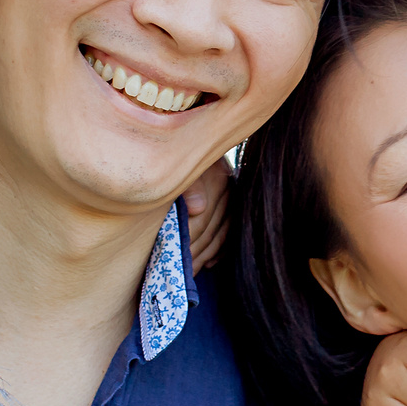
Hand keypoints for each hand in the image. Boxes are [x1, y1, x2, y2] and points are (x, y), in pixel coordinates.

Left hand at [182, 158, 231, 276]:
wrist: (193, 135)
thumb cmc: (176, 150)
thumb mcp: (181, 165)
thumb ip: (187, 184)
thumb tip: (198, 208)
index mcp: (216, 178)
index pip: (203, 219)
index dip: (188, 239)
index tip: (174, 256)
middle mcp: (228, 188)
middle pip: (212, 230)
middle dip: (194, 253)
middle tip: (179, 271)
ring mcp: (232, 196)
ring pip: (222, 234)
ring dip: (206, 255)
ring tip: (192, 270)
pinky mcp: (232, 202)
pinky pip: (229, 232)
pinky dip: (220, 250)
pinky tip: (210, 262)